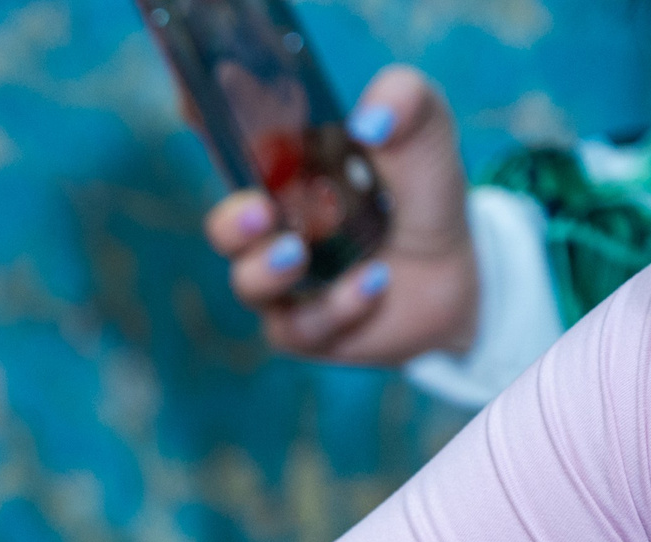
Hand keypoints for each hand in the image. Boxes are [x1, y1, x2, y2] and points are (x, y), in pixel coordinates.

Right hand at [206, 65, 478, 367]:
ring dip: (266, 270)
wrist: (457, 280)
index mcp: (287, 170)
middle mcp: (273, 227)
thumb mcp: (427, 141)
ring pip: (249, 284)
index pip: (232, 141)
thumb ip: (409, 106)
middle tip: (257, 213)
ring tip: (295, 255)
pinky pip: (303, 326)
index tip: (193, 103)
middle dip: (231, 222)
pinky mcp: (304, 329)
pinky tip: (374, 283)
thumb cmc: (422, 201)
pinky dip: (338, 305)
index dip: (206, 120)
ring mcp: (283, 283)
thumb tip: (370, 119)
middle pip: (227, 226)